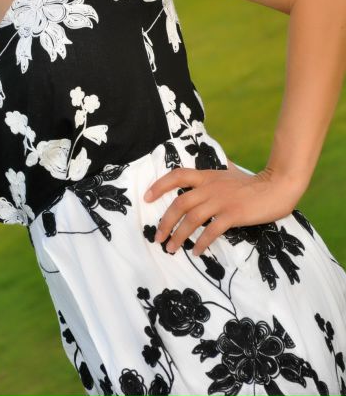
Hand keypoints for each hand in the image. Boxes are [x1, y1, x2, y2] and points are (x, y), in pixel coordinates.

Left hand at [143, 161, 304, 256]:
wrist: (277, 187)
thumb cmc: (254, 183)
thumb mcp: (230, 173)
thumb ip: (216, 175)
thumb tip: (210, 172)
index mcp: (207, 176)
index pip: (177, 175)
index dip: (159, 185)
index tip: (146, 197)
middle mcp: (210, 187)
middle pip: (179, 203)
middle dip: (165, 221)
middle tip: (158, 238)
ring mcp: (221, 200)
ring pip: (192, 218)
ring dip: (179, 235)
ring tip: (172, 249)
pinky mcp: (233, 214)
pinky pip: (212, 230)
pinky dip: (201, 242)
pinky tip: (197, 251)